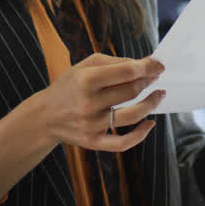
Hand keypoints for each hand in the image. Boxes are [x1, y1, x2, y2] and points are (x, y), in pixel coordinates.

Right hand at [34, 54, 165, 151]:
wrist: (44, 116)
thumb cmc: (69, 86)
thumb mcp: (85, 66)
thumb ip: (115, 62)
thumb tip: (145, 64)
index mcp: (86, 80)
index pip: (126, 72)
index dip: (147, 67)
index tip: (159, 65)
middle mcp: (88, 103)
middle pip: (131, 91)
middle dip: (148, 81)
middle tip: (155, 76)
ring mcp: (92, 125)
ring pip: (133, 115)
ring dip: (152, 103)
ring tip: (159, 94)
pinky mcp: (93, 142)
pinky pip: (123, 142)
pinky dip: (141, 134)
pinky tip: (150, 123)